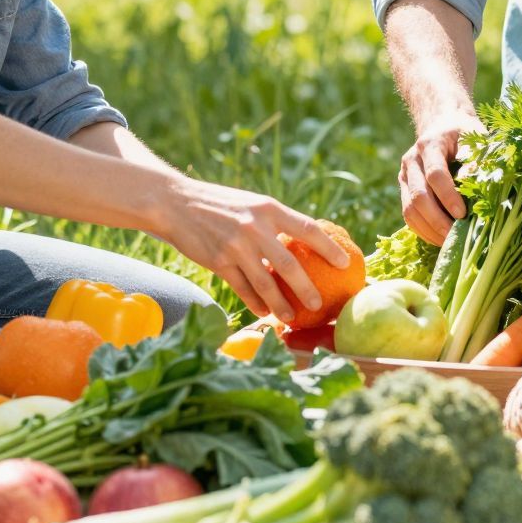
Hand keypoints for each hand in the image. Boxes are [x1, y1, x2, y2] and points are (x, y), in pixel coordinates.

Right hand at [151, 179, 347, 321]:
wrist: (176, 204)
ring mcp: (235, 246)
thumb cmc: (220, 204)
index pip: (308, 228)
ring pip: (265, 283)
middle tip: (320, 304)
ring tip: (291, 318)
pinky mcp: (218, 262)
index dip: (329, 248)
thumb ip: (274, 222)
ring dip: (280, 304)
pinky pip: (242, 288)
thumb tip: (303, 245)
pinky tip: (263, 312)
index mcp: (269, 209)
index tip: (345, 263)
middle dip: (307, 288)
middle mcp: (255, 227)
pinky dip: (254, 302)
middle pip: (290, 264)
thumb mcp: (252, 204)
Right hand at [399, 107, 484, 245]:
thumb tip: (474, 182)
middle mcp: (412, 159)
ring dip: (429, 229)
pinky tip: (439, 238)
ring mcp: (404, 175)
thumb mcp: (476, 138)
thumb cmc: (465, 133)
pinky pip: (408, 214)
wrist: (443, 124)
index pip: (435, 174)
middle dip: (438, 220)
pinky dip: (422, 230)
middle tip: (457, 235)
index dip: (448, 196)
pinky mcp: (404, 188)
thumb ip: (477, 158)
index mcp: (430, 144)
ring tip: (449, 242)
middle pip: (419, 196)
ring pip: (409, 209)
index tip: (463, 214)